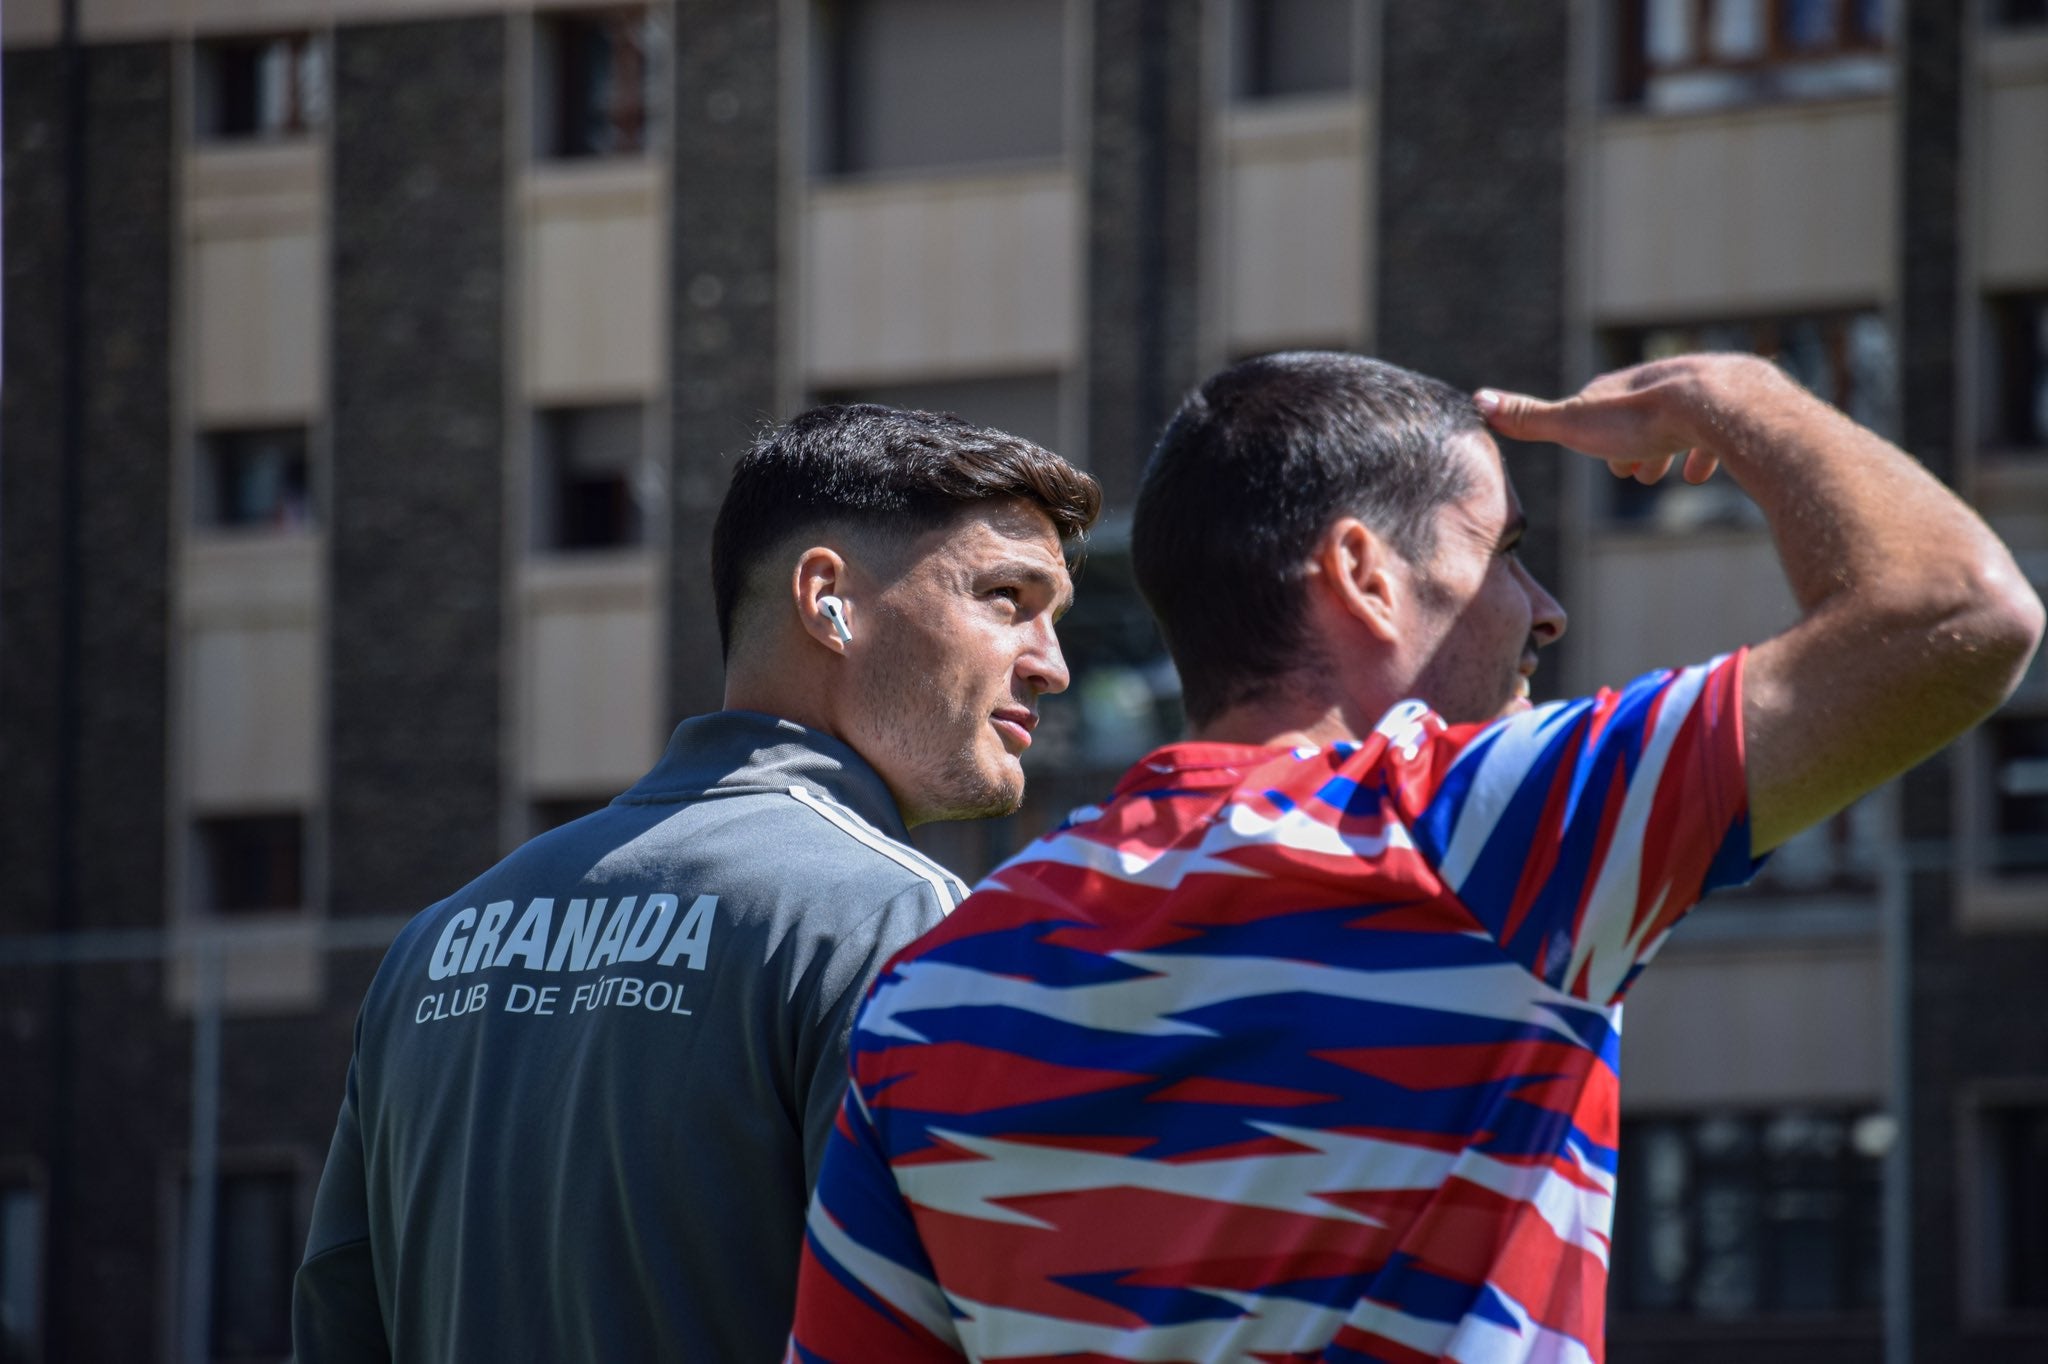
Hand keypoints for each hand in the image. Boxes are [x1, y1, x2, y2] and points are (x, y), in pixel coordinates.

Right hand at [1474, 353, 1787, 485]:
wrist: (1719, 408)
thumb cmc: (1646, 420)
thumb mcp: (1577, 424)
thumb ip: (1531, 417)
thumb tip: (1477, 400)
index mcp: (1619, 389)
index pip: (1597, 406)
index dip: (1591, 432)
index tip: (1590, 455)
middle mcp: (1656, 383)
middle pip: (1638, 413)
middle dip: (1631, 443)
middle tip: (1630, 474)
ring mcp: (1696, 394)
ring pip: (1677, 421)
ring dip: (1666, 448)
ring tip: (1663, 476)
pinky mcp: (1732, 408)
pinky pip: (1717, 430)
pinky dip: (1704, 451)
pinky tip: (1698, 474)